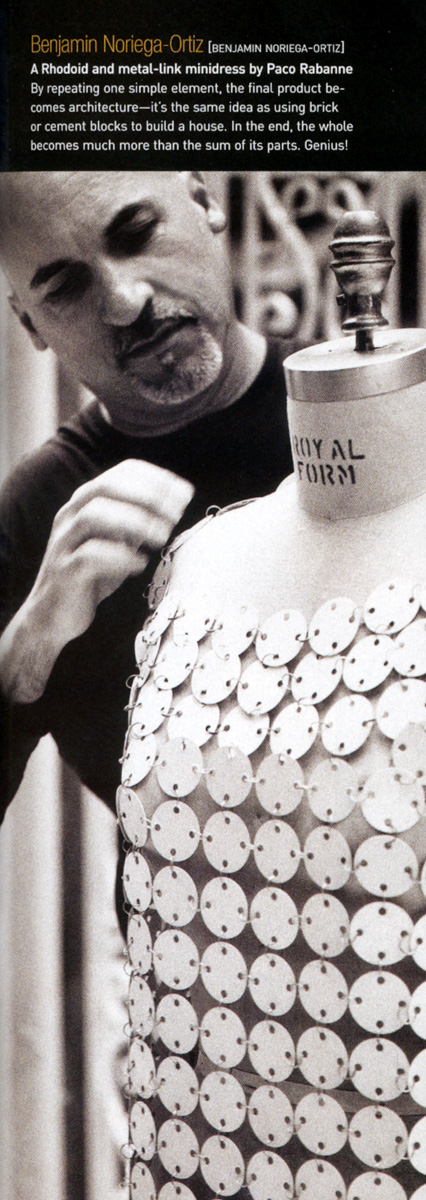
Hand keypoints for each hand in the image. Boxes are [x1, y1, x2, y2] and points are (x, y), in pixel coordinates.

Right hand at [0, 459, 193, 702]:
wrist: (53, 615)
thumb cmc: (90, 576)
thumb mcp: (118, 544)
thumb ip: (138, 524)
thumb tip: (174, 505)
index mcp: (86, 503)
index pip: (120, 473)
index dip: (155, 478)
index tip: (185, 492)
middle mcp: (71, 515)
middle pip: (105, 487)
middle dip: (146, 495)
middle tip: (176, 512)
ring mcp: (64, 542)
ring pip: (93, 515)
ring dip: (134, 521)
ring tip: (162, 536)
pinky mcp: (64, 571)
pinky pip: (89, 556)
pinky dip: (120, 557)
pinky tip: (140, 564)